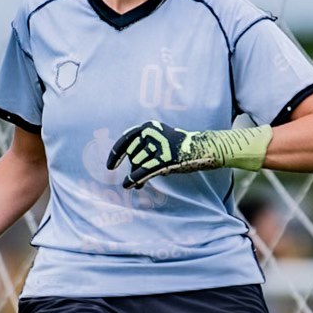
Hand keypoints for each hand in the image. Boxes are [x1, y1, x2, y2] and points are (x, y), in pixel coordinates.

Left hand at [106, 117, 270, 189]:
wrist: (202, 149)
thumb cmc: (179, 147)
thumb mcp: (160, 140)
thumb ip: (143, 147)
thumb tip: (126, 159)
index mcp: (148, 126)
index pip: (126, 140)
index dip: (115, 154)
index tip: (110, 166)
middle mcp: (151, 134)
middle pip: (133, 156)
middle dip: (133, 167)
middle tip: (133, 178)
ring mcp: (158, 147)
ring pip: (138, 165)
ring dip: (136, 176)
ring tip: (135, 184)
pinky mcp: (164, 159)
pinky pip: (144, 171)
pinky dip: (134, 179)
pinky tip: (129, 186)